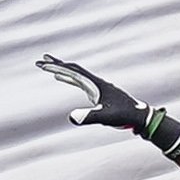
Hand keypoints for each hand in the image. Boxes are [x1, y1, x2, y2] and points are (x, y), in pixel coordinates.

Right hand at [35, 55, 179, 157]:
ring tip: (47, 67)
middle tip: (40, 61)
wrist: (140, 116)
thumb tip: (71, 118)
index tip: (44, 64)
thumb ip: (89, 117)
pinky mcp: (98, 93)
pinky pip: (79, 82)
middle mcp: (96, 82)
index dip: (58, 67)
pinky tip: (62, 79)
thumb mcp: (106, 117)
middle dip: (56, 65)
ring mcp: (97, 87)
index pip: (74, 71)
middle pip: (73, 69)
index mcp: (97, 83)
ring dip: (61, 70)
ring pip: (75, 74)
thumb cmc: (125, 115)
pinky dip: (68, 78)